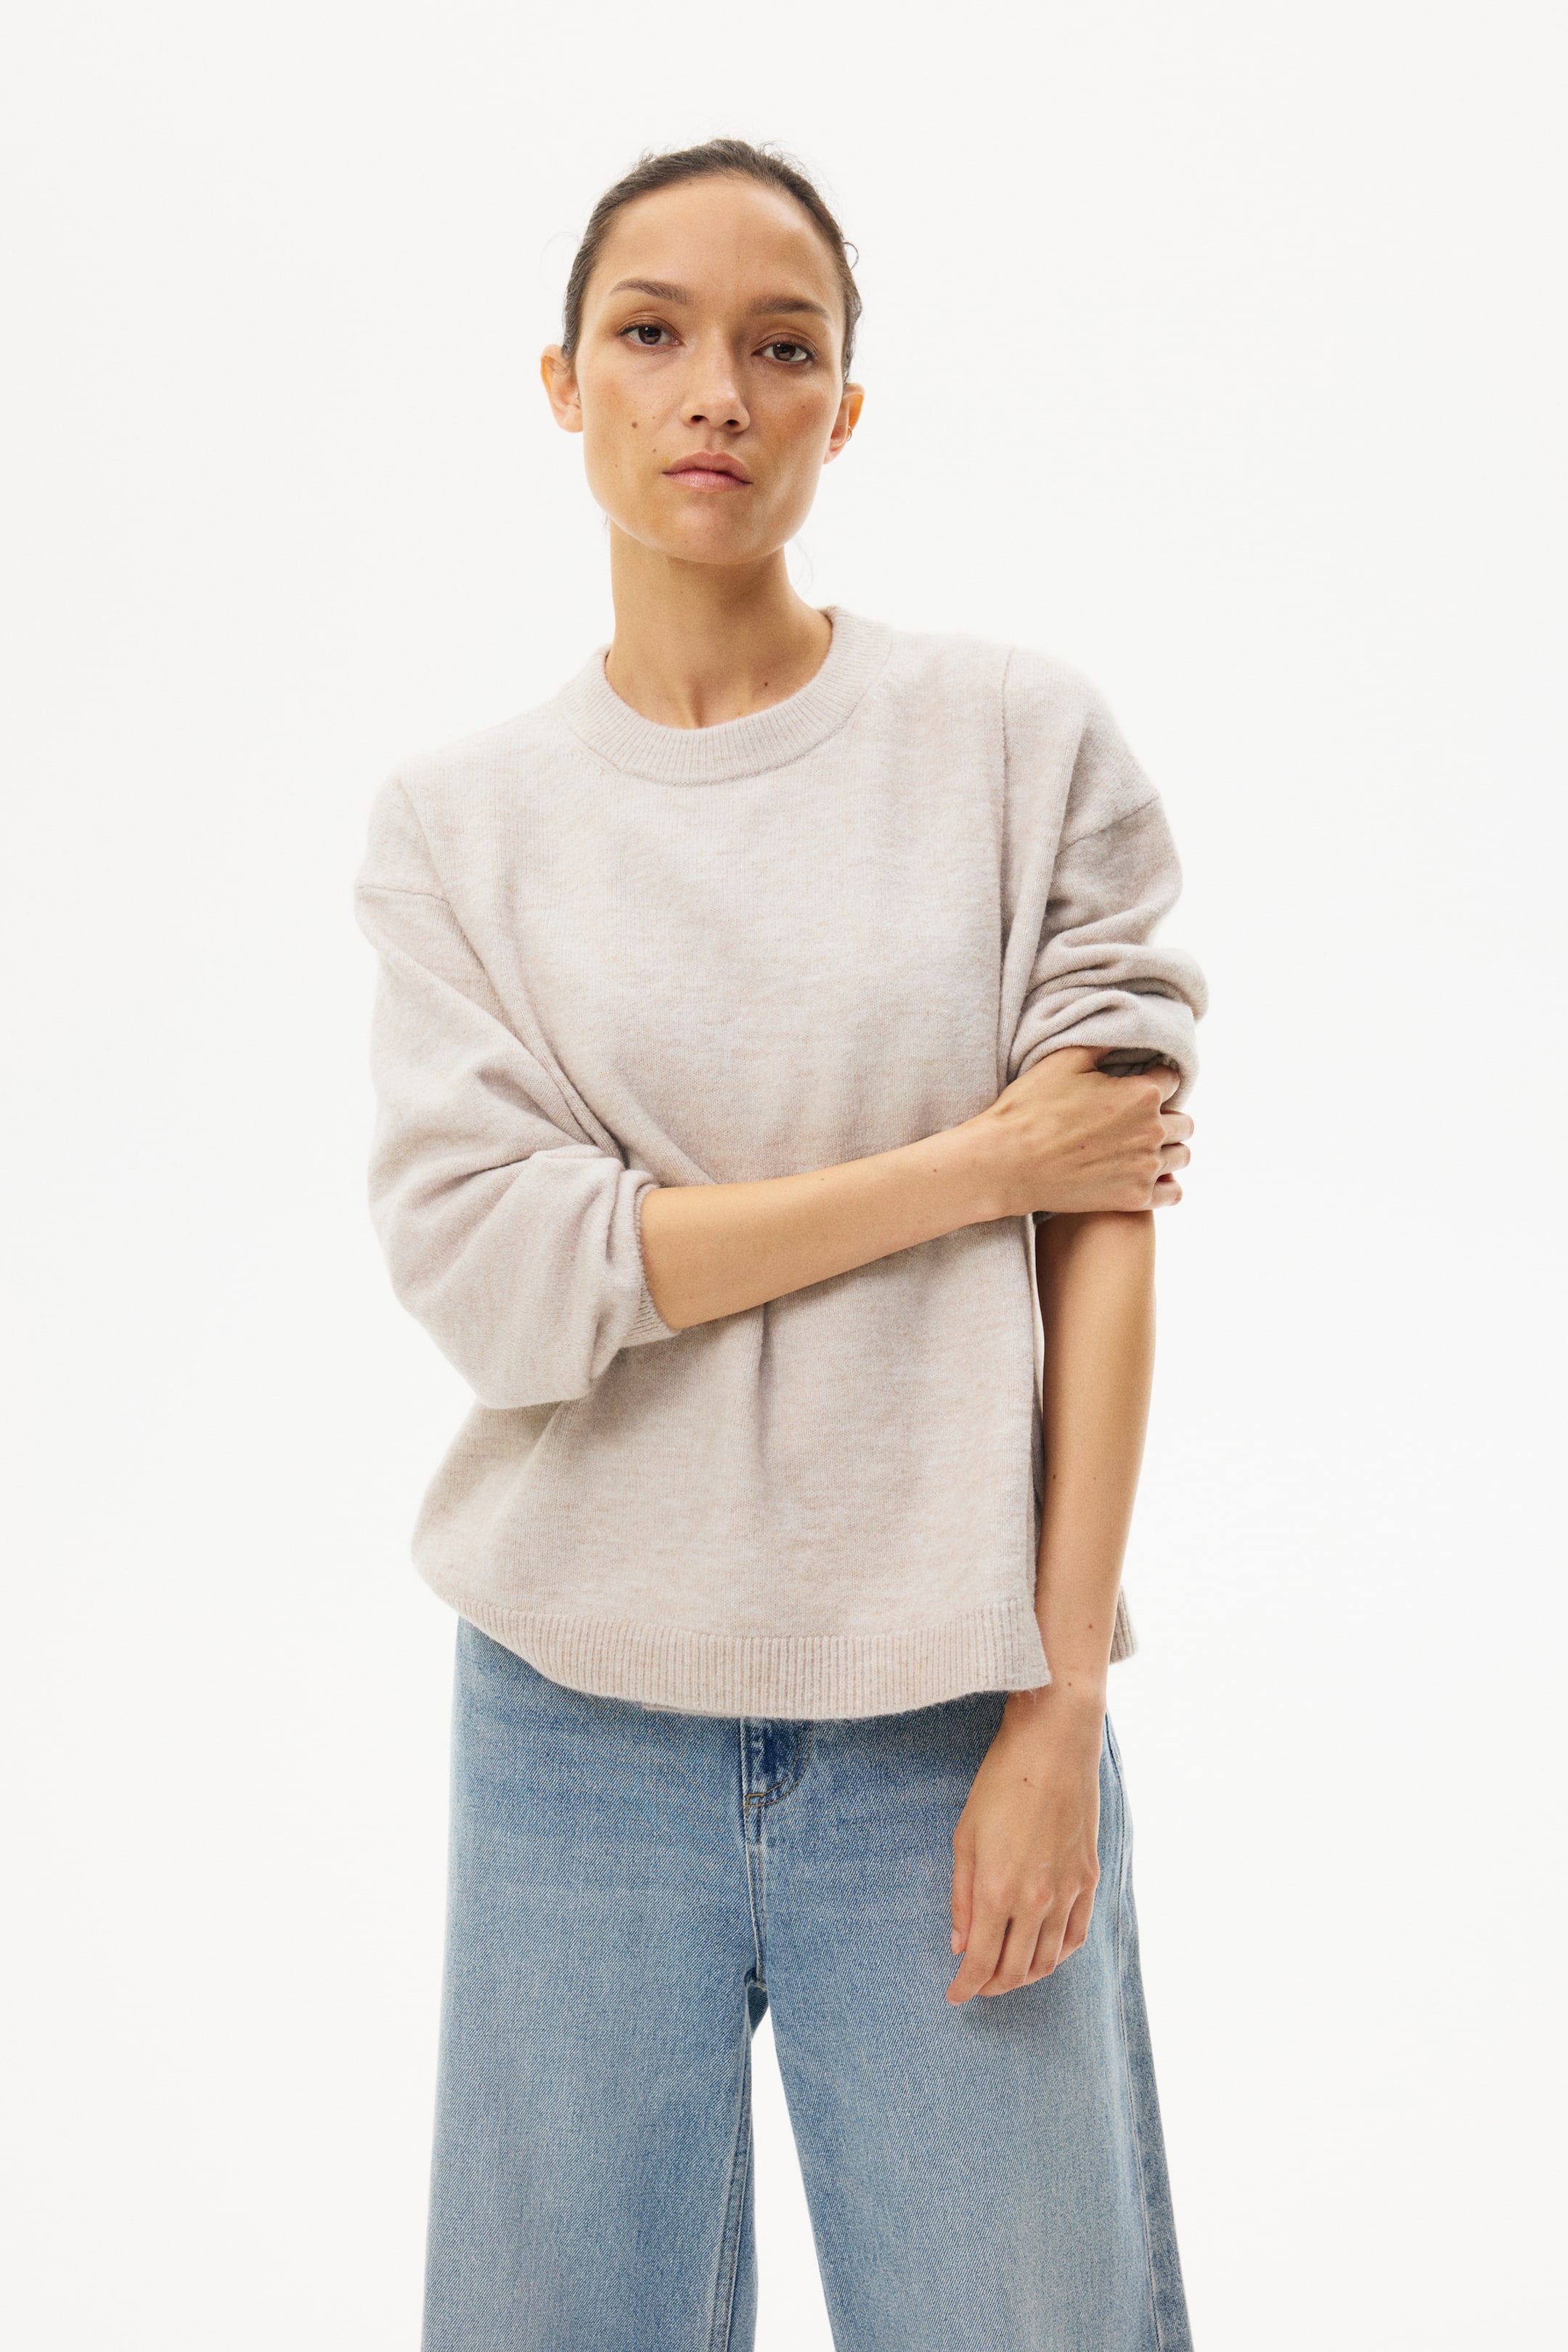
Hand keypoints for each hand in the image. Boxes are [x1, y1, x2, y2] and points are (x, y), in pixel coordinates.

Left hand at [947, 1689, 1103, 2003]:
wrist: (1052, 1747)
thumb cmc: (1000, 1784)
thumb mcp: (964, 1838)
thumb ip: (961, 1897)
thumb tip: (960, 1944)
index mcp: (997, 1891)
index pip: (980, 1962)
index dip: (966, 1987)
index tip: (954, 1996)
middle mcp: (1035, 1901)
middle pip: (1015, 1970)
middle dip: (992, 1985)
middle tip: (977, 1985)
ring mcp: (1068, 1892)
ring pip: (1049, 1960)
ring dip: (1025, 1976)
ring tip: (1007, 1974)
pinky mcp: (1089, 1879)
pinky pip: (1077, 1935)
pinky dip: (1059, 1954)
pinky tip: (1045, 1953)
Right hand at [967, 1047, 1192, 1216]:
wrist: (1005, 1164)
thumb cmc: (1029, 1109)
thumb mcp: (1064, 1061)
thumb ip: (1103, 1044)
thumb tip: (1123, 1030)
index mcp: (1142, 1093)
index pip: (1172, 1078)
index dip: (1154, 1077)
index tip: (1137, 1084)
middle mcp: (1152, 1130)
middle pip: (1183, 1121)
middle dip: (1165, 1115)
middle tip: (1136, 1119)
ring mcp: (1145, 1168)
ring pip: (1181, 1155)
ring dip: (1167, 1148)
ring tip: (1142, 1147)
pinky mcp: (1133, 1198)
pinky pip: (1173, 1192)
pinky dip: (1165, 1183)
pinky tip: (1148, 1176)